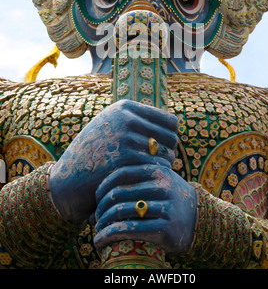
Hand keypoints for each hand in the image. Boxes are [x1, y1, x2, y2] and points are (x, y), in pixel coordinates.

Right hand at [49, 99, 177, 222]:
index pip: (170, 122)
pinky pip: (156, 169)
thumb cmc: (95, 156)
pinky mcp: (123, 160)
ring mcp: (123, 137)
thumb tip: (175, 123)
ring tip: (150, 176)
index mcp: (125, 107)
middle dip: (168, 155)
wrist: (67, 181)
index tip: (163, 154)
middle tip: (158, 169)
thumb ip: (137, 121)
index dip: (170, 139)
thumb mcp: (111, 128)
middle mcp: (125, 118)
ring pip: (166, 155)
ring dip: (163, 169)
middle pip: (171, 138)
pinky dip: (155, 179)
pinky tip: (145, 185)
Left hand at [93, 164, 196, 253]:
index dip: (103, 186)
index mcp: (157, 171)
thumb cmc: (169, 200)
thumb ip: (135, 181)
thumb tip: (98, 195)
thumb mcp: (158, 182)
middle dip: (101, 208)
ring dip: (103, 224)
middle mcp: (162, 186)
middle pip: (119, 194)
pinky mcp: (166, 228)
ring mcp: (165, 207)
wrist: (199, 220)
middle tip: (95, 218)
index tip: (95, 199)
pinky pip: (130, 230)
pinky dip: (109, 235)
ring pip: (122, 212)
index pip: (121, 174)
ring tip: (97, 231)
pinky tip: (100, 241)